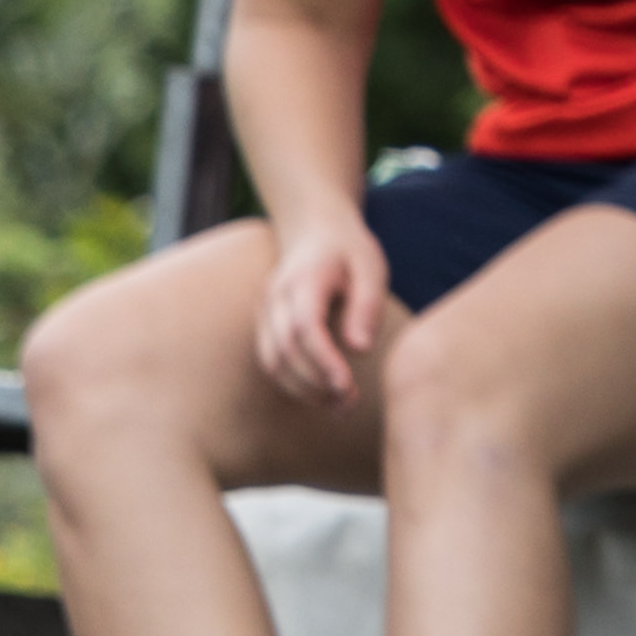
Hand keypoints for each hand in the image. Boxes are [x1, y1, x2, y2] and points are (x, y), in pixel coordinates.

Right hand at [252, 212, 401, 406]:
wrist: (313, 229)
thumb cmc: (349, 250)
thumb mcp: (371, 268)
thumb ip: (367, 306)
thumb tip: (360, 349)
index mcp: (305, 279)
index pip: (306, 326)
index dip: (323, 361)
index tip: (347, 387)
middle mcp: (276, 296)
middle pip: (285, 349)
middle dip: (315, 383)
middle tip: (349, 405)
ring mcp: (264, 311)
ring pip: (272, 360)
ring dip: (302, 389)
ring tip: (339, 406)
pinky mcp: (264, 324)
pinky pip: (270, 360)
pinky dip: (291, 383)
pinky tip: (321, 394)